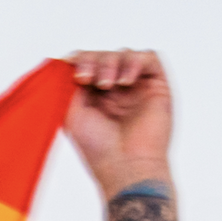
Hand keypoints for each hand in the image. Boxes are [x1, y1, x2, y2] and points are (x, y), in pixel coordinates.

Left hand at [65, 49, 173, 197]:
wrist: (125, 166)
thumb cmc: (98, 148)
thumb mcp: (72, 114)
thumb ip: (68, 87)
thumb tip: (64, 62)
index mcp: (94, 97)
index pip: (87, 65)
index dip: (80, 61)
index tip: (73, 70)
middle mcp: (116, 91)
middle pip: (104, 56)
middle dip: (93, 61)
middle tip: (87, 79)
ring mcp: (137, 87)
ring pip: (124, 54)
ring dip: (111, 63)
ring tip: (107, 85)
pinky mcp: (157, 85)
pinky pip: (148, 57)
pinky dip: (134, 62)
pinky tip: (125, 81)